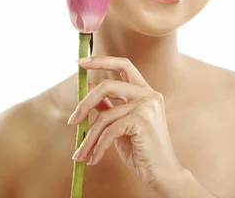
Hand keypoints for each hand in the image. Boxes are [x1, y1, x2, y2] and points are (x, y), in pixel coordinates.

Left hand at [69, 56, 186, 191]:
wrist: (162, 174)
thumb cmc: (141, 149)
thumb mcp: (120, 124)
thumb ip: (108, 105)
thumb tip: (88, 88)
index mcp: (145, 91)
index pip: (123, 65)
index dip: (101, 60)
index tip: (81, 61)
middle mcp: (148, 94)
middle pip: (107, 86)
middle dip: (84, 103)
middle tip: (71, 121)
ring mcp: (147, 106)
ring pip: (105, 115)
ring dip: (89, 137)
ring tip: (81, 154)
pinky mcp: (142, 120)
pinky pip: (110, 131)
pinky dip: (98, 147)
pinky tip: (94, 159)